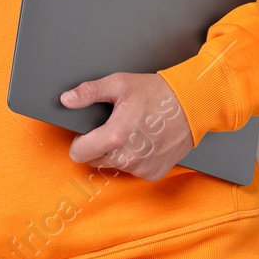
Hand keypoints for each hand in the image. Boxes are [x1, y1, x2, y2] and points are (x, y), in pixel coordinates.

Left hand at [60, 72, 193, 180]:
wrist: (192, 105)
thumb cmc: (158, 93)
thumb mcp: (120, 84)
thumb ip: (89, 92)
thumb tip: (67, 99)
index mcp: (114, 136)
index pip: (78, 153)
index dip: (79, 141)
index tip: (86, 133)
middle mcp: (127, 157)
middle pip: (95, 160)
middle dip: (99, 146)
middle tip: (114, 127)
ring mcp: (141, 168)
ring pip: (115, 165)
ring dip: (118, 152)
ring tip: (133, 131)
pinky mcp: (153, 173)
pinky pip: (134, 170)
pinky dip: (136, 159)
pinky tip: (145, 141)